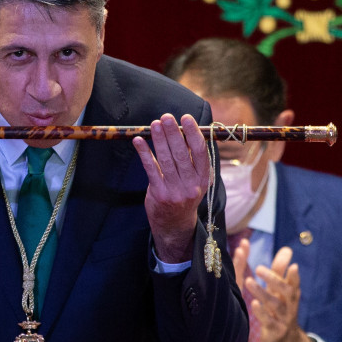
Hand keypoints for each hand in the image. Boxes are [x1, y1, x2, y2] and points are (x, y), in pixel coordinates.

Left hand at [133, 113, 209, 263]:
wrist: (174, 224)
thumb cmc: (183, 194)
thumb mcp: (194, 180)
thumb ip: (190, 159)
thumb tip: (183, 129)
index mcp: (203, 178)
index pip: (199, 152)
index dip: (193, 134)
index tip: (186, 118)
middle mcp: (191, 185)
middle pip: (181, 154)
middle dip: (173, 133)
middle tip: (166, 117)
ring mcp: (175, 191)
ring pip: (166, 160)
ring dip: (159, 140)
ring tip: (154, 124)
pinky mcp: (159, 194)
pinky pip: (151, 169)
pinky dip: (144, 153)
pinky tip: (139, 141)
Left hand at [248, 246, 311, 341]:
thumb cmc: (280, 309)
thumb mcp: (281, 292)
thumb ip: (280, 270)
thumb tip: (287, 249)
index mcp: (290, 295)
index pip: (294, 283)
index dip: (293, 275)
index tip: (293, 265)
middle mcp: (289, 306)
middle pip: (285, 292)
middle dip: (273, 279)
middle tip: (258, 268)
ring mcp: (283, 319)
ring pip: (274, 305)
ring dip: (262, 293)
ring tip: (249, 281)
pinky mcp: (274, 331)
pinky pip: (268, 322)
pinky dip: (261, 313)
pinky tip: (254, 304)